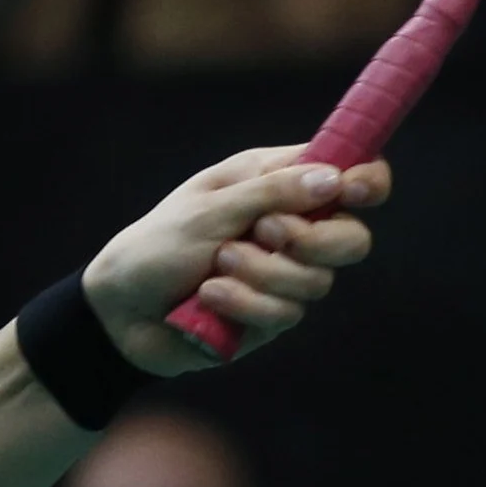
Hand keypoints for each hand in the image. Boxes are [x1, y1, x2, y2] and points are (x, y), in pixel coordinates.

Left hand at [80, 145, 388, 372]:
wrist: (118, 310)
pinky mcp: (271, 314)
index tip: (355, 190)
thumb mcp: (208, 210)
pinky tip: (207, 297)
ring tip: (214, 266)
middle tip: (268, 232)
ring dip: (261, 273)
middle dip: (315, 240)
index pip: (347, 173)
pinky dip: (243, 303)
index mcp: (274, 182)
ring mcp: (283, 274)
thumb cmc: (156, 245)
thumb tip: (335, 179)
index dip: (367, 180)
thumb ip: (271, 193)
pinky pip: (286, 312)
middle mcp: (288, 225)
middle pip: (352, 238)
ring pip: (318, 281)